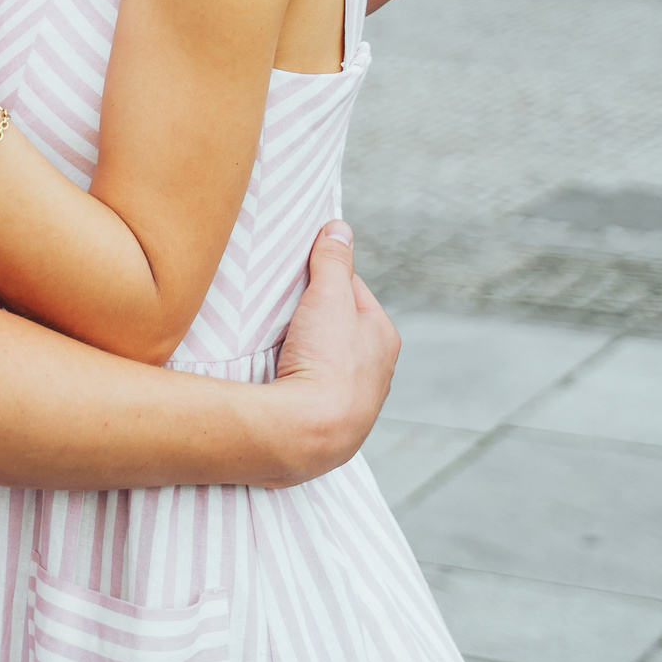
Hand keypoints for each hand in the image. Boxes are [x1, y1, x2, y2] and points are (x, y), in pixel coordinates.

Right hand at [263, 221, 398, 484]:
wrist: (310, 433)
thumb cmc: (327, 362)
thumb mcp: (329, 297)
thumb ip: (333, 261)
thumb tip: (340, 228)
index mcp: (383, 336)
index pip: (350, 290)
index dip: (321, 279)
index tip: (296, 280)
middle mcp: (376, 370)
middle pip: (335, 327)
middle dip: (310, 318)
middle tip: (282, 314)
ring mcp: (353, 400)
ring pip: (323, 361)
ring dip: (302, 352)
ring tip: (277, 348)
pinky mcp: (329, 424)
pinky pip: (311, 391)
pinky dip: (296, 381)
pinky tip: (279, 380)